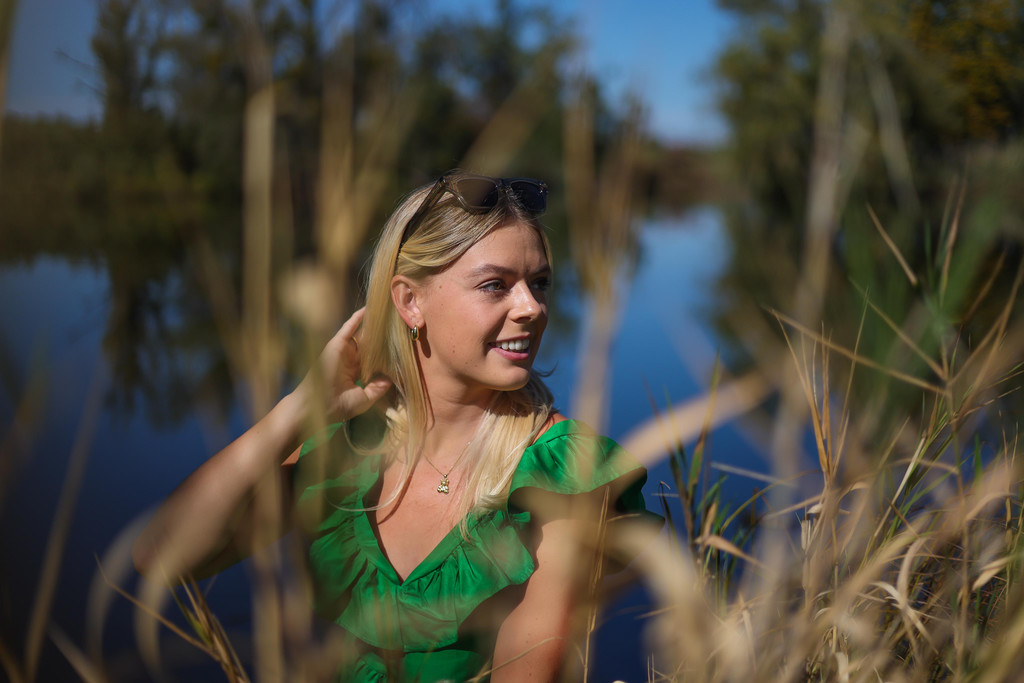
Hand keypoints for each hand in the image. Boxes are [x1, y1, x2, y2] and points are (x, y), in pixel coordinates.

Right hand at [294, 307, 392, 421]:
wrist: (321, 405)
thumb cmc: (340, 405)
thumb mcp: (366, 397)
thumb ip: (379, 387)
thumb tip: (392, 378)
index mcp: (355, 372)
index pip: (373, 358)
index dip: (385, 352)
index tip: (399, 345)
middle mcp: (350, 360)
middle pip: (369, 344)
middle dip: (381, 336)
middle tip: (396, 325)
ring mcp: (343, 351)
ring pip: (360, 334)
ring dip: (372, 325)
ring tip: (385, 314)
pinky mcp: (337, 344)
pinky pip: (348, 328)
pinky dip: (357, 319)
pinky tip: (368, 309)